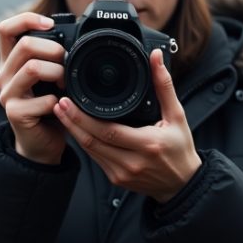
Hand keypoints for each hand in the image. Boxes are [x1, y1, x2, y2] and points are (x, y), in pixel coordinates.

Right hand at [0, 12, 66, 164]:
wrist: (42, 144)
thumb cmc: (50, 108)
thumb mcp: (51, 77)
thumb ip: (53, 58)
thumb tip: (76, 37)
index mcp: (10, 62)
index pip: (6, 29)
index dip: (27, 19)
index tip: (50, 24)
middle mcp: (4, 76)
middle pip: (24, 45)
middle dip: (53, 50)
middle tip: (67, 63)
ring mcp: (7, 95)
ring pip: (32, 68)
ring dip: (57, 73)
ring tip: (66, 85)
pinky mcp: (15, 114)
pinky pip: (43, 99)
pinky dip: (59, 101)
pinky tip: (62, 106)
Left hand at [53, 47, 200, 202]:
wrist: (183, 184)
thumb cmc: (181, 149)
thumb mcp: (177, 116)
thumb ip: (164, 85)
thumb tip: (156, 57)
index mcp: (148, 144)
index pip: (108, 130)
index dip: (84, 117)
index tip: (69, 101)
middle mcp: (132, 162)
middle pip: (93, 141)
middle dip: (72, 122)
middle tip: (59, 103)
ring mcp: (122, 174)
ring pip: (90, 152)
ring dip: (74, 132)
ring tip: (62, 113)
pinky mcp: (117, 180)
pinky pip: (96, 160)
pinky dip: (85, 144)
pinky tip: (76, 130)